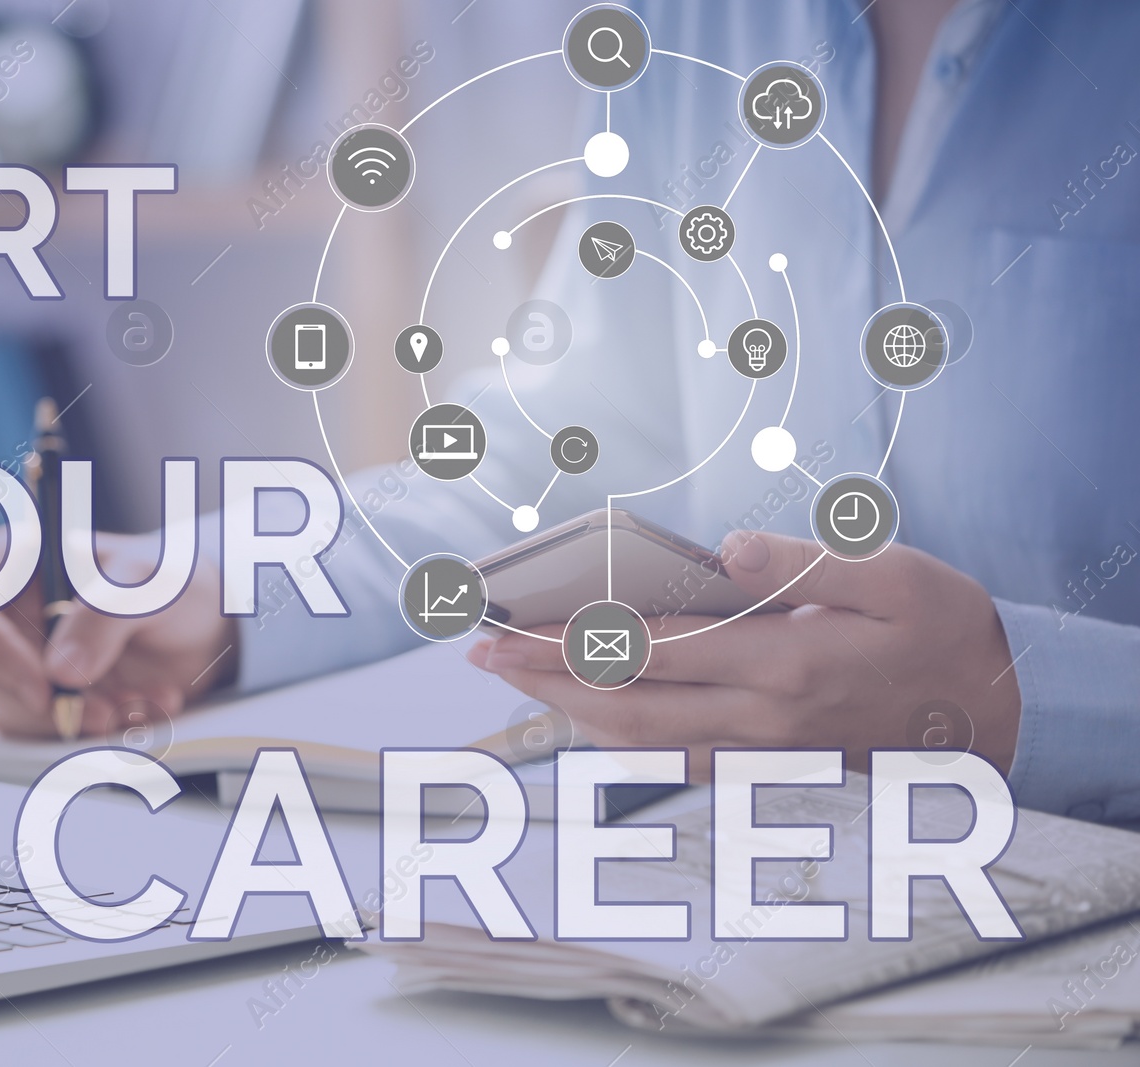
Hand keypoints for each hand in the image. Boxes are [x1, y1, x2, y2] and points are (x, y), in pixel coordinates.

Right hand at [0, 526, 235, 738]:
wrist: (203, 624)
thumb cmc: (170, 581)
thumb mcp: (150, 583)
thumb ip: (106, 615)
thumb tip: (59, 671)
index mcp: (18, 561)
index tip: (44, 686)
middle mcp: (9, 612)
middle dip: (49, 702)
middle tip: (106, 711)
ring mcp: (21, 657)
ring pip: (13, 709)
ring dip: (77, 719)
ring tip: (137, 703)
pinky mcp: (42, 695)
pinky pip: (45, 729)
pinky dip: (91, 730)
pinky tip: (137, 709)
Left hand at [467, 531, 1021, 777]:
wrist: (999, 722)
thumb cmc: (946, 635)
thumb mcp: (900, 577)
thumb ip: (810, 563)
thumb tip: (730, 550)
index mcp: (783, 665)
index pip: (648, 654)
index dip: (569, 642)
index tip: (506, 630)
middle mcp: (761, 720)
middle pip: (625, 706)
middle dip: (543, 679)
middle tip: (479, 654)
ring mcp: (762, 753)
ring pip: (640, 742)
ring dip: (569, 711)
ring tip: (516, 678)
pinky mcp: (769, 768)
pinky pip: (673, 760)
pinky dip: (619, 739)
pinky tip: (589, 714)